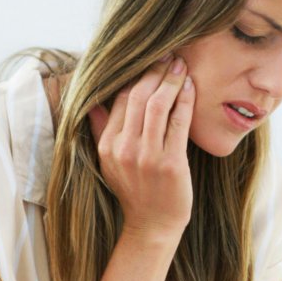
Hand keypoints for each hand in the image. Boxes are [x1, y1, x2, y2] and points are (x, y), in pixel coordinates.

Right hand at [87, 54, 195, 237]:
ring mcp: (147, 156)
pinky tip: (190, 87)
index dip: (135, 76)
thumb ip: (100, 130)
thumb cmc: (135, 191)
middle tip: (168, 54)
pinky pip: (178, 122)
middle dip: (154, 71)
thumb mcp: (109, 162)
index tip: (150, 60)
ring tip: (181, 65)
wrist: (152, 225)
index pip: (119, 99)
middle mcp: (124, 149)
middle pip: (137, 97)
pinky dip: (185, 100)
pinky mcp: (170, 163)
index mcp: (107, 146)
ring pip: (157, 105)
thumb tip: (91, 103)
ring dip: (171, 81)